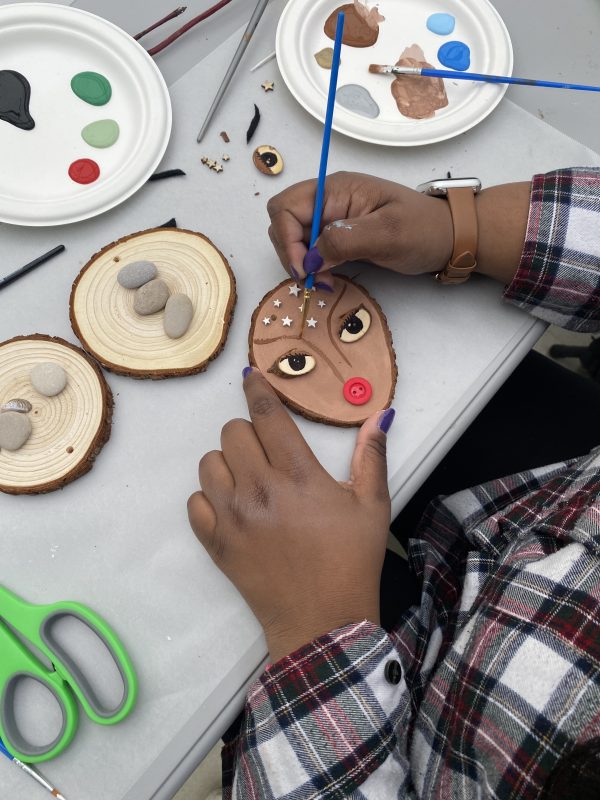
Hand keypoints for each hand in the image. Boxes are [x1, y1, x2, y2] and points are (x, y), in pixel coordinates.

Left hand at [188, 369, 393, 662]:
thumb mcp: (373, 507)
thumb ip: (372, 457)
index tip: (250, 376)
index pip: (267, 415)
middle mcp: (260, 489)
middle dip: (248, 432)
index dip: (257, 388)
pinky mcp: (216, 543)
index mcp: (299, 476)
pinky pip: (195, 502)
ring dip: (227, 463)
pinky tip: (233, 507)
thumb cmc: (352, 562)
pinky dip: (209, 498)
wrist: (323, 622)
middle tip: (267, 451)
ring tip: (250, 480)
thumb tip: (378, 416)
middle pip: (231, 432)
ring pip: (209, 463)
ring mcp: (232, 517)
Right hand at [267, 171, 531, 284]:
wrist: (449, 237)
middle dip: (288, 250)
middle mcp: (328, 198)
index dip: (287, 239)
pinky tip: (326, 276)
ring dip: (298, 259)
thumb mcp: (387, 234)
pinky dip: (310, 263)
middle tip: (311, 276)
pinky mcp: (338, 232)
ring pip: (292, 234)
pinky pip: (309, 246)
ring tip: (321, 279)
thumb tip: (310, 257)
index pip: (286, 207)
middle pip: (283, 219)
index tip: (304, 269)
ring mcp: (332, 215)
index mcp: (336, 189)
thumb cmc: (423, 230)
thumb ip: (344, 240)